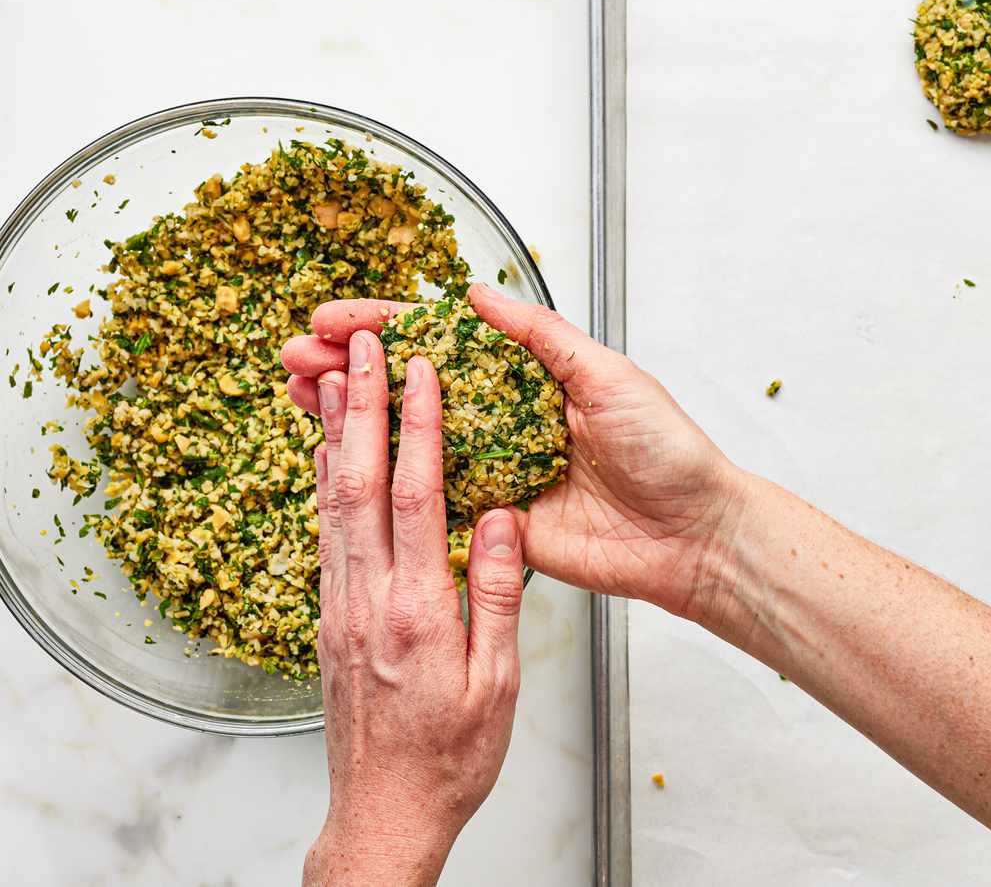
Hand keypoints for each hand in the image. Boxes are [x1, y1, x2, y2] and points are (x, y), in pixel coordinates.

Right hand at [282, 284, 746, 620]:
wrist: (690, 533)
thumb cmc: (665, 449)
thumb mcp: (607, 375)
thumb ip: (541, 338)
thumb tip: (478, 294)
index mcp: (528, 377)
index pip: (444, 342)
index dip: (386, 327)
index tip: (334, 317)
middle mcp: (502, 420)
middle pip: (410, 386)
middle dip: (348, 367)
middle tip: (292, 355)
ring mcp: (492, 471)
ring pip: (406, 439)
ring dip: (349, 416)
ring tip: (294, 393)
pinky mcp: (489, 524)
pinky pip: (428, 500)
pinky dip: (381, 479)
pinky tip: (335, 460)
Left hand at [302, 330, 525, 886]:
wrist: (383, 815)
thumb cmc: (450, 758)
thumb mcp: (498, 682)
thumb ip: (497, 594)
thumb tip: (500, 520)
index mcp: (417, 609)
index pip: (415, 495)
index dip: (418, 424)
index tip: (420, 369)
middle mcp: (366, 599)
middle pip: (356, 481)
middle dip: (359, 404)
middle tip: (358, 343)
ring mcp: (338, 607)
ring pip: (330, 501)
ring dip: (333, 433)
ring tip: (334, 377)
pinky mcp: (327, 620)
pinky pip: (324, 534)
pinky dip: (323, 483)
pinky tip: (324, 456)